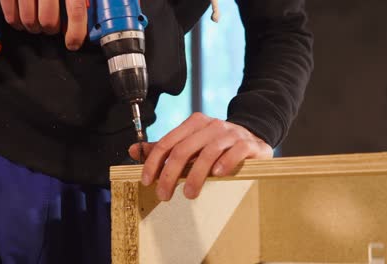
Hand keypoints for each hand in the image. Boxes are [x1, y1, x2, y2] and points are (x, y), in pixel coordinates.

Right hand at [0, 0, 87, 49]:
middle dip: (51, 29)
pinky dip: (17, 22)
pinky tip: (21, 19)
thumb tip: (84, 23)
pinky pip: (11, 15)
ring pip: (30, 21)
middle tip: (51, 26)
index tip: (73, 44)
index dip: (76, 32)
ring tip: (36, 21)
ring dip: (34, 27)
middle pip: (48, 21)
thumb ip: (80, 1)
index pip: (76, 10)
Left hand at [128, 112, 273, 200]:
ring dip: (195, 176)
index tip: (147, 181)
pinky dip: (225, 163)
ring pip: (208, 153)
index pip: (167, 142)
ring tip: (188, 194)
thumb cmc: (218, 144)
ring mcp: (231, 133)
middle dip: (170, 175)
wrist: (253, 138)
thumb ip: (165, 148)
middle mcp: (211, 125)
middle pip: (184, 149)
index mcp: (194, 123)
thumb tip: (133, 150)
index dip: (154, 162)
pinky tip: (218, 175)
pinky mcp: (247, 144)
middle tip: (164, 195)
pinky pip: (235, 152)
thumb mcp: (192, 143)